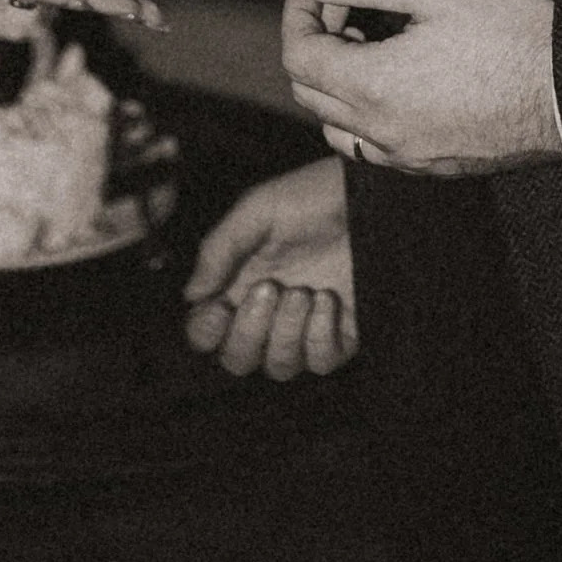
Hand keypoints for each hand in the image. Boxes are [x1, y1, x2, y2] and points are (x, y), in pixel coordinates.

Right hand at [181, 158, 355, 376]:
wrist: (369, 194)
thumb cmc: (311, 196)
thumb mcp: (258, 209)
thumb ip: (220, 249)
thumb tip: (192, 295)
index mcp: (239, 284)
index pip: (206, 334)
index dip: (205, 332)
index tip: (219, 307)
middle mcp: (268, 313)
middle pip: (239, 360)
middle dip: (249, 333)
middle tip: (269, 288)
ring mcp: (305, 326)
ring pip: (280, 367)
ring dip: (287, 332)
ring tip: (303, 291)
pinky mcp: (342, 333)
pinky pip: (322, 362)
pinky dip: (320, 336)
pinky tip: (327, 300)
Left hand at [282, 0, 561, 175]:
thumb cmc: (507, 27)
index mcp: (374, 88)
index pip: (297, 56)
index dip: (299, 11)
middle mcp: (382, 134)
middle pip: (309, 93)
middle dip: (316, 41)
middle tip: (351, 4)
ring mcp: (408, 157)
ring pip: (337, 127)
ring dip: (336, 83)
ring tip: (374, 43)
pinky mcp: (434, 167)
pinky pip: (374, 147)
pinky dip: (366, 114)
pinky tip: (401, 80)